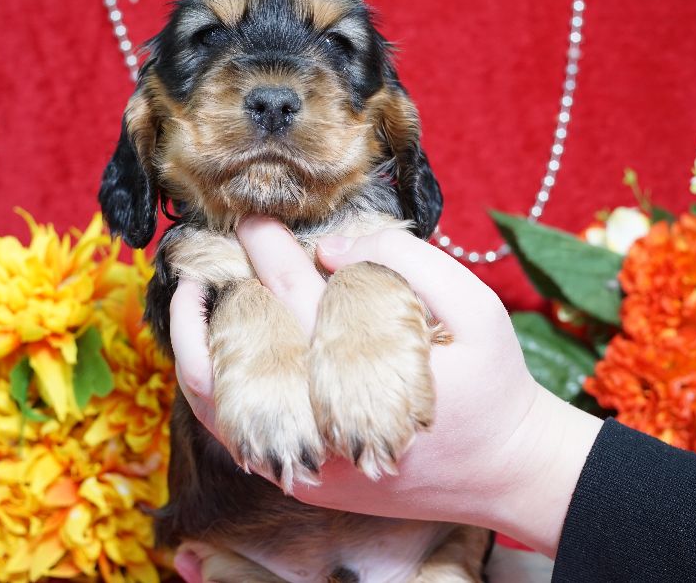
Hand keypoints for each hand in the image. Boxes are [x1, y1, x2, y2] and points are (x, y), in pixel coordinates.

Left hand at [170, 217, 601, 573]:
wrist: (507, 472)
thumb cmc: (495, 383)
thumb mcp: (476, 305)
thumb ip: (404, 261)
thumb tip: (328, 249)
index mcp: (362, 373)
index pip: (295, 295)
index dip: (268, 248)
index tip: (253, 214)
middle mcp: (321, 422)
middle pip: (250, 336)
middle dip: (229, 278)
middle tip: (223, 238)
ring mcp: (304, 461)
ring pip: (216, 400)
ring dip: (192, 341)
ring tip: (188, 294)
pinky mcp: (302, 481)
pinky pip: (234, 432)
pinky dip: (212, 386)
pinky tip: (211, 347)